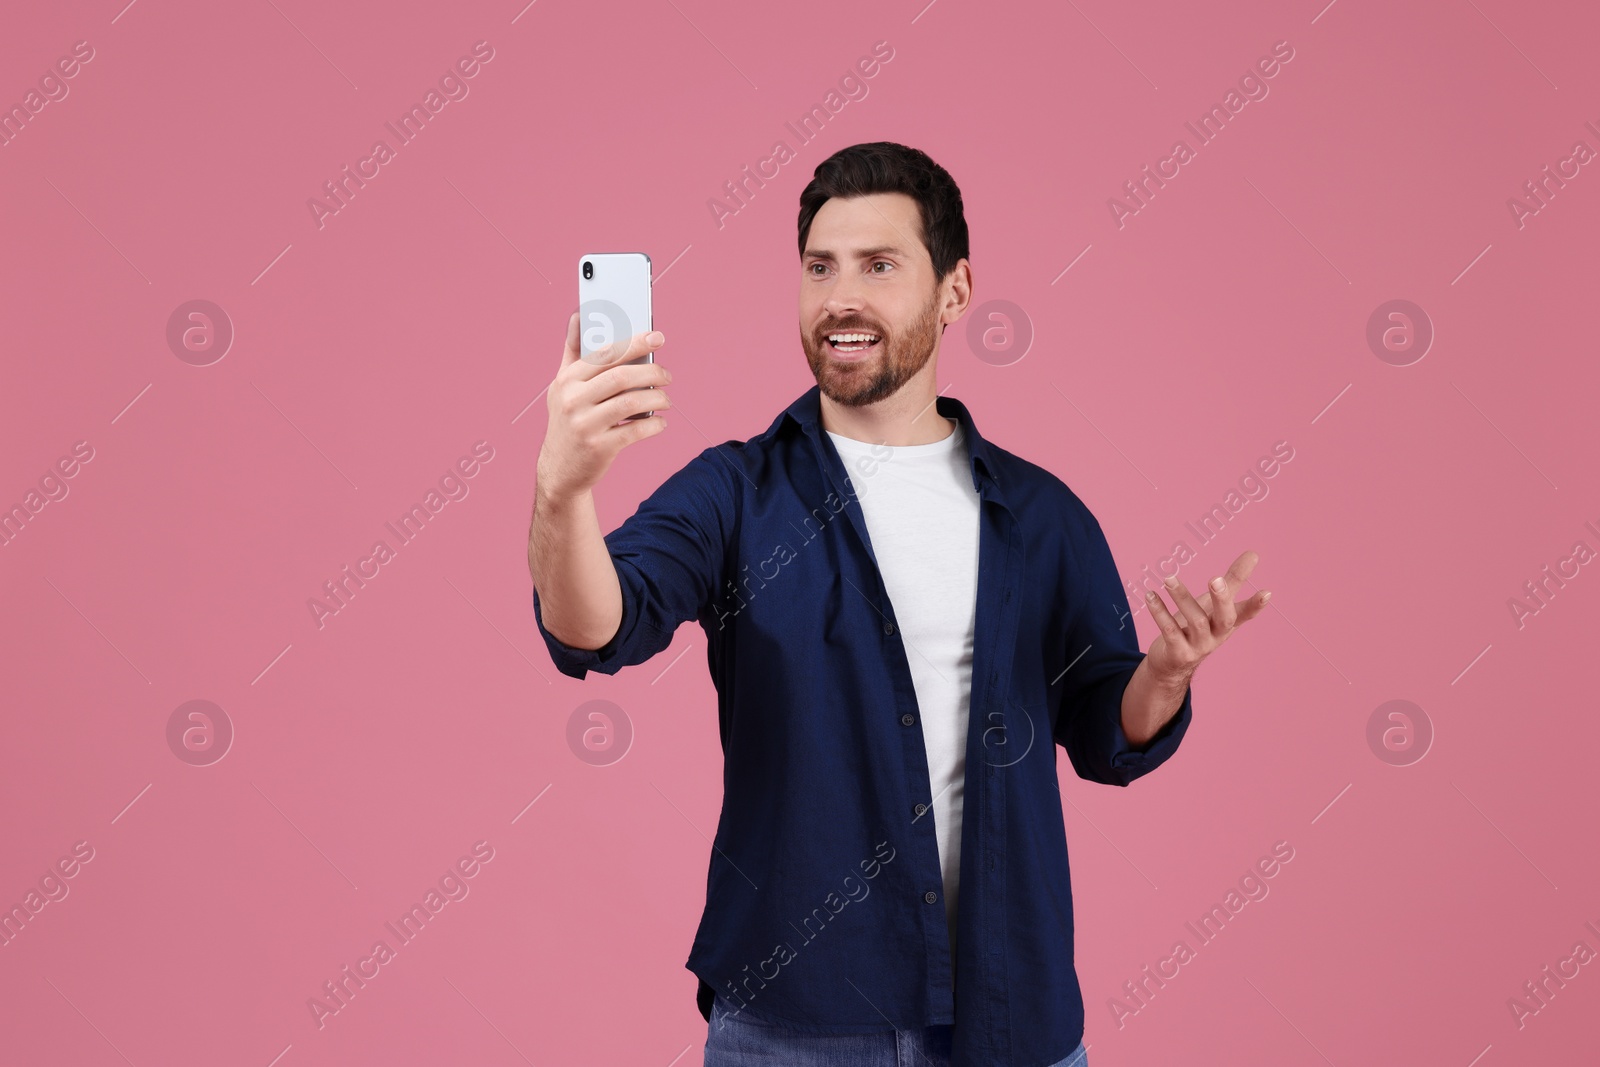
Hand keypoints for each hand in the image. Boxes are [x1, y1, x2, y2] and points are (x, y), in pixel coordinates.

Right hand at [535, 311, 672, 500]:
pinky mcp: (600, 447)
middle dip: (652, 372)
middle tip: (667, 375)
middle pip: (621, 376)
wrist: (559, 470)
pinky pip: (636, 430)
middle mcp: (573, 400)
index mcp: (567, 380)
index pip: (605, 354)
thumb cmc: (567, 422)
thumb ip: (572, 352)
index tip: (657, 337)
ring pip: (632, 402)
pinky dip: (654, 424)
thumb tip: (578, 315)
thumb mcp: (562, 386)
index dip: (635, 342)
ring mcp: (585, 425)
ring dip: (657, 398)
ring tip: (666, 400)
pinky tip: (661, 422)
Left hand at [1141, 550, 1270, 684]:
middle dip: (1221, 599)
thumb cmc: (1197, 627)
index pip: (1246, 613)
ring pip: (1195, 620)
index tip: (1266, 592)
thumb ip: (1232, 580)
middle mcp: (1217, 636)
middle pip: (1225, 619)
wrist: (1172, 663)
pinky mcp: (1178, 653)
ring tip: (1169, 578)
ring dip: (1181, 597)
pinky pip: (1169, 630)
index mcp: (1227, 623)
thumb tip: (1254, 554)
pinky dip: (1159, 612)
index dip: (1256, 605)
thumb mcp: (1214, 604)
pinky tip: (1150, 595)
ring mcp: (1198, 646)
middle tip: (1215, 579)